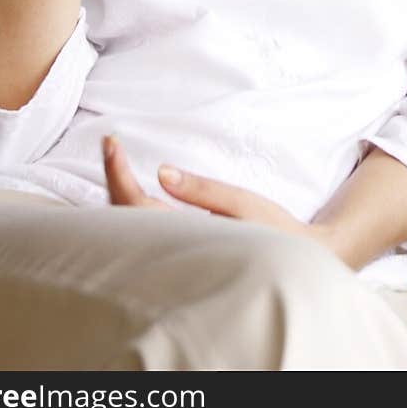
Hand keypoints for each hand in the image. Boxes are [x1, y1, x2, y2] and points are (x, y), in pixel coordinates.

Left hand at [102, 135, 344, 259]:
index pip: (134, 206)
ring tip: (116, 162)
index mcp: (183, 238)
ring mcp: (170, 260)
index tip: (111, 142)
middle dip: (112, 180)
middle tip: (110, 145)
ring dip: (119, 195)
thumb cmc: (273, 231)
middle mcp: (169, 255)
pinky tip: (132, 193)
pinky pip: (139, 237)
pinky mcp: (176, 260)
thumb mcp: (241, 204)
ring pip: (126, 231)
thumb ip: (201, 190)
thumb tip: (161, 173)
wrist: (296, 265)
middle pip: (120, 219)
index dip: (117, 173)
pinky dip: (129, 210)